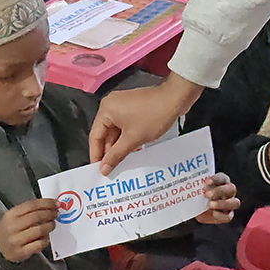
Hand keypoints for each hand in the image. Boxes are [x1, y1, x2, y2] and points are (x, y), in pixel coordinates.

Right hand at [0, 198, 58, 262]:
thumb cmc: (9, 230)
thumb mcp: (13, 217)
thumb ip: (29, 211)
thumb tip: (49, 206)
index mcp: (11, 215)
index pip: (32, 205)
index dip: (46, 203)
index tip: (55, 203)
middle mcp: (12, 226)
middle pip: (37, 216)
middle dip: (50, 213)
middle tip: (56, 213)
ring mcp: (16, 240)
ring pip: (39, 230)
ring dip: (50, 226)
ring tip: (52, 224)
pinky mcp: (21, 252)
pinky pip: (39, 244)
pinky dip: (46, 240)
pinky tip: (46, 238)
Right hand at [90, 73, 204, 174]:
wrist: (175, 99)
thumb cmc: (153, 116)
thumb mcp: (133, 139)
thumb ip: (116, 155)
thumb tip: (104, 168)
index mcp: (106, 110)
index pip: (95, 136)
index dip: (96, 155)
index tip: (98, 170)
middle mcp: (111, 105)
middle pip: (105, 134)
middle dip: (109, 151)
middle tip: (111, 169)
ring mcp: (122, 105)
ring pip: (116, 131)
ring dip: (119, 146)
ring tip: (122, 163)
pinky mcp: (132, 107)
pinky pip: (124, 125)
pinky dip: (127, 137)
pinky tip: (133, 150)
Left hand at [195, 172, 239, 223]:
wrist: (197, 209)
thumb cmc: (197, 196)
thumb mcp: (195, 190)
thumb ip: (195, 187)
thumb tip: (186, 185)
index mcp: (222, 182)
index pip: (223, 178)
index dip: (216, 179)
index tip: (206, 182)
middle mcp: (229, 191)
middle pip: (231, 188)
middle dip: (219, 191)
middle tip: (206, 194)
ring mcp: (230, 203)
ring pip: (235, 202)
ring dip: (222, 203)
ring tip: (209, 205)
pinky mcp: (228, 215)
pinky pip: (229, 216)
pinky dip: (221, 215)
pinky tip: (213, 213)